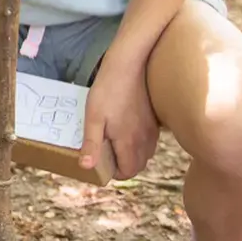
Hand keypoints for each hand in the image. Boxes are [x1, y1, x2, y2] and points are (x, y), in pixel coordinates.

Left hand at [79, 51, 160, 180]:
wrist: (128, 67)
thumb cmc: (107, 91)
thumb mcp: (93, 118)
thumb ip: (92, 144)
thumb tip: (86, 167)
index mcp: (129, 142)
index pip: (128, 171)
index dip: (116, 174)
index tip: (104, 165)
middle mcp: (144, 139)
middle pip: (139, 165)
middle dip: (125, 167)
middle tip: (108, 156)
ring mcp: (152, 129)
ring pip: (146, 154)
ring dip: (134, 156)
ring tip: (116, 144)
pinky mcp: (155, 119)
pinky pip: (151, 141)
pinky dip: (141, 144)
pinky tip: (128, 131)